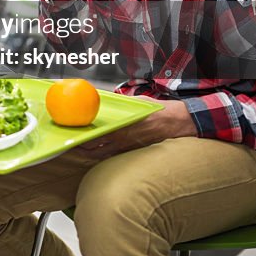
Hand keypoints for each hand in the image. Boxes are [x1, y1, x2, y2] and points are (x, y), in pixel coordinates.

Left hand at [75, 99, 196, 159]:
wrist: (183, 124)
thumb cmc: (162, 111)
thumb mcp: (140, 102)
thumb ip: (124, 104)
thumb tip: (108, 98)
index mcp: (123, 127)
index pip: (97, 135)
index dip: (82, 137)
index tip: (72, 134)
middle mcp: (125, 140)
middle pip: (96, 149)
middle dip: (82, 148)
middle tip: (72, 144)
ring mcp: (130, 149)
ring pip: (104, 156)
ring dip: (91, 154)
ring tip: (80, 150)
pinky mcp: (136, 153)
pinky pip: (116, 157)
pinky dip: (105, 156)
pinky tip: (98, 153)